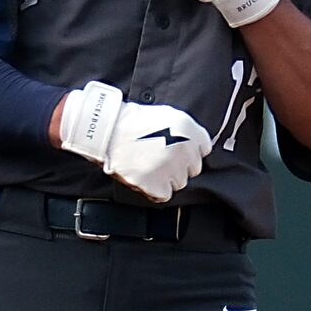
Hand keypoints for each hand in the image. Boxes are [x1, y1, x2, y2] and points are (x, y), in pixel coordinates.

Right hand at [57, 80, 210, 201]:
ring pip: (180, 183)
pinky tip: (145, 175)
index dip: (189, 150)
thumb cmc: (132, 123)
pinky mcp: (156, 184)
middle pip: (193, 168)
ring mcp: (170, 168)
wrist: (106, 131)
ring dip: (167, 177)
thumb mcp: (167, 115)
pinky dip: (155, 189)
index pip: (204, 149)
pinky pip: (165, 194)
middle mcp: (183, 149)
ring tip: (149, 164)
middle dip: (179, 165)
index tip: (176, 149)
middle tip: (159, 157)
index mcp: (187, 128)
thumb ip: (187, 131)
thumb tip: (197, 147)